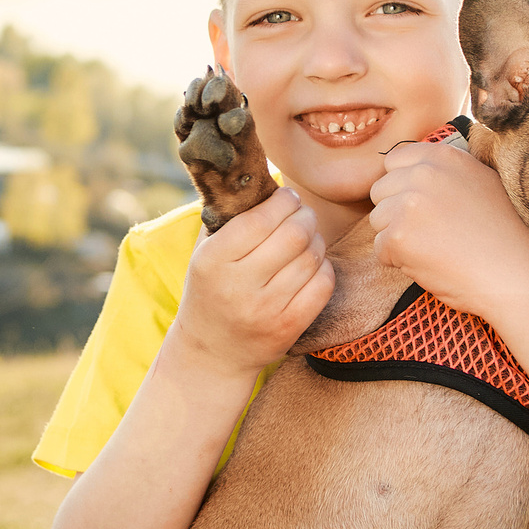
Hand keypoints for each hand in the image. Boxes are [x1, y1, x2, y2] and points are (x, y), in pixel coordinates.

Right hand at [166, 187, 334, 378]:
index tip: (288, 197)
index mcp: (212, 261)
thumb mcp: (205, 253)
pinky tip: (312, 265)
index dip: (283, 200)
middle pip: (293, 234)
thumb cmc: (211, 291)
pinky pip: (323, 284)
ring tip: (306, 238)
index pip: (261, 218)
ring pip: (312, 256)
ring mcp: (266, 310)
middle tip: (303, 214)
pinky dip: (323, 267)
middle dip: (305, 216)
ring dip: (316, 240)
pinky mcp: (289, 328)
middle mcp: (238, 286)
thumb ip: (228, 217)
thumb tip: (265, 175)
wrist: (212, 353)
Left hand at [369, 141, 528, 324]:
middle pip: (381, 191)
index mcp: (444, 156)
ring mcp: (409, 203)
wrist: (518, 276)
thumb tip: (413, 170)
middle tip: (433, 233)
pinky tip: (431, 264)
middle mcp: (424, 173)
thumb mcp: (482, 182)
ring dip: (398, 238)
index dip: (402, 186)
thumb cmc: (505, 236)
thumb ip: (447, 172)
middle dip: (397, 213)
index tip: (423, 206)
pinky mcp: (400, 236)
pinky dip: (399, 262)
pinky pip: (380, 249)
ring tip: (435, 249)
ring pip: (378, 221)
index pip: (394, 161)